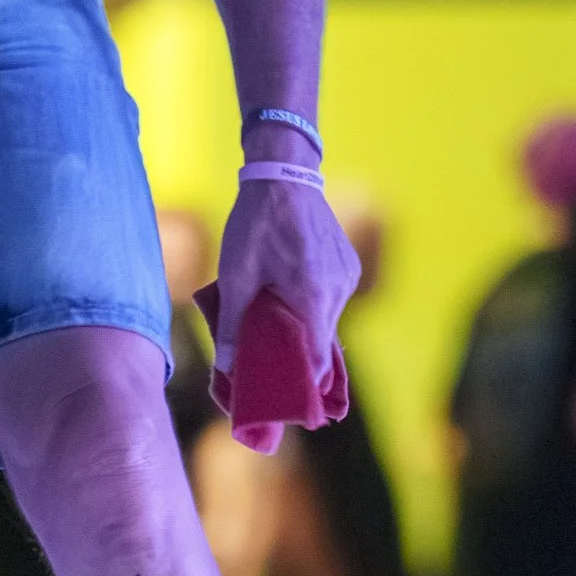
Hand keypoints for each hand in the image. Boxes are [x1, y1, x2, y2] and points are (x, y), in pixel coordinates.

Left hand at [212, 176, 359, 407]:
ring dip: (308, 328)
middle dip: (301, 357)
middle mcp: (339, 289)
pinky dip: (315, 306)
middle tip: (274, 367)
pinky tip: (291, 301)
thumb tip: (225, 367)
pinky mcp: (349, 264)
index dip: (306, 384)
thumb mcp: (235, 274)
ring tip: (278, 331)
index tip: (291, 401)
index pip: (318, 358)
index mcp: (313, 296)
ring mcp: (349, 276)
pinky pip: (334, 299)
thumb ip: (232, 323)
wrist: (284, 174)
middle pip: (324, 341)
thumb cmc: (255, 224)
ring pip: (329, 319)